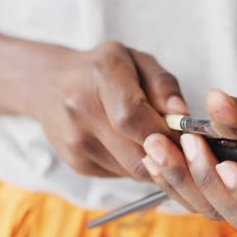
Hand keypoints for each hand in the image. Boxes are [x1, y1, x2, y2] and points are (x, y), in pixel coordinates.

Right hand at [25, 41, 187, 179]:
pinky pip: (120, 174)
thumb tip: (183, 117)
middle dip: (168, 157)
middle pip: (135, 155)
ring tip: (157, 141)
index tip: (186, 136)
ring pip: (132, 171)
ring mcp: (75, 141)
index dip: (165, 134)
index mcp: (102, 74)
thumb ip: (164, 85)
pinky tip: (132, 145)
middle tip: (181, 147)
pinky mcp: (76, 163)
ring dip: (154, 163)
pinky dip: (135, 165)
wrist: (50, 84)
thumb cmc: (105, 70)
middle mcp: (82, 109)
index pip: (132, 117)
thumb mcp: (138, 62)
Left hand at [142, 77, 236, 230]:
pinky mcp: (217, 194)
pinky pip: (193, 197)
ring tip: (159, 146)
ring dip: (181, 179)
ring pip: (209, 208)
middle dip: (207, 181)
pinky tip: (154, 157)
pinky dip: (172, 178)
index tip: (227, 166)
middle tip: (187, 143)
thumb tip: (217, 103)